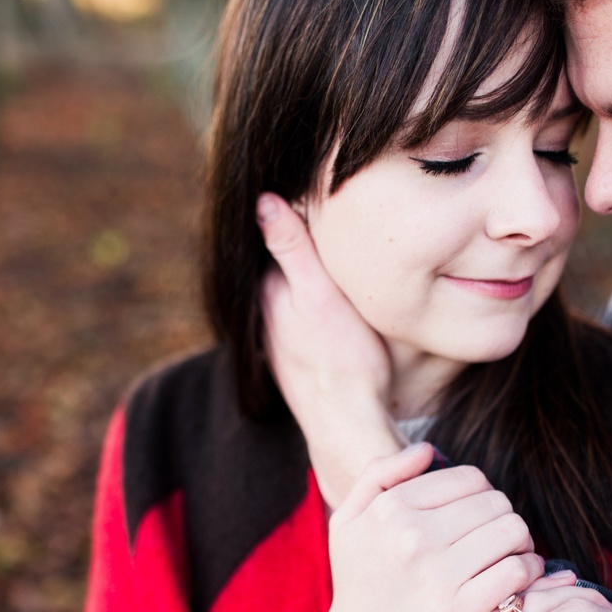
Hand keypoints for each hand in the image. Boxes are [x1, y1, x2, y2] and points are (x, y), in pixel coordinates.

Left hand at [257, 192, 402, 506]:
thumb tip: (263, 198)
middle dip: (299, 241)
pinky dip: (312, 301)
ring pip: (291, 292)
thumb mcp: (319, 294)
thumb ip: (292, 248)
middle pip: (281, 265)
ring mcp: (279, 340)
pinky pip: (302, 317)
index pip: (274, 237)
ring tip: (336, 246)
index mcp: (267, 292)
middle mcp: (265, 316)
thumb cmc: (343, 359)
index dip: (296, 210)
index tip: (316, 185)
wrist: (347, 425)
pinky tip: (333, 300)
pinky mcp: (296, 359)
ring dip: (307, 272)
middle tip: (328, 208)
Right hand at [274, 444, 544, 611]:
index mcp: (390, 508)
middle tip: (495, 541)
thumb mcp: (347, 522)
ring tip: (509, 557)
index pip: (470, 478)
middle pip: (496, 502)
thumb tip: (427, 449)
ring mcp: (437, 574)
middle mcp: (412, 536)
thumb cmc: (358, 586)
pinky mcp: (460, 611)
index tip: (477, 519)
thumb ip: (379, 475)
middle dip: (503, 518)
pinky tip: (518, 579)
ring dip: (521, 543)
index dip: (482, 496)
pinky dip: (530, 571)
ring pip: (513, 531)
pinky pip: (519, 571)